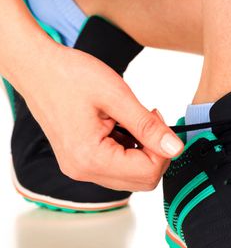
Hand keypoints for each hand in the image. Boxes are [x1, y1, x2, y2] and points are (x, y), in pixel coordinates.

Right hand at [11, 44, 182, 190]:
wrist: (37, 67)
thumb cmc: (69, 75)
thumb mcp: (117, 96)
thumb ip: (148, 126)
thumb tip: (176, 148)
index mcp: (90, 158)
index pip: (148, 172)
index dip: (164, 149)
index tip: (159, 121)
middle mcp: (84, 171)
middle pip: (142, 180)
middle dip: (156, 152)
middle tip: (150, 119)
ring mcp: (81, 168)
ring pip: (132, 175)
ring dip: (143, 150)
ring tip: (134, 119)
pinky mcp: (82, 161)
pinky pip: (118, 167)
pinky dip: (130, 149)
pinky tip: (123, 126)